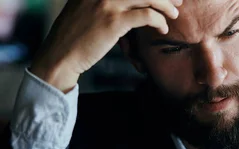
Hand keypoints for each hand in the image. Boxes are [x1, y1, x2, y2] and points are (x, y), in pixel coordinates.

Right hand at [30, 0, 182, 91]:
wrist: (60, 54)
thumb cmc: (76, 36)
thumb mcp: (85, 7)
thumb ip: (104, 0)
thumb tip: (130, 3)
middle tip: (177, 0)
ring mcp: (107, 2)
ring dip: (166, 4)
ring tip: (174, 14)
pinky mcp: (114, 21)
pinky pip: (146, 16)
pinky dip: (159, 21)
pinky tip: (162, 28)